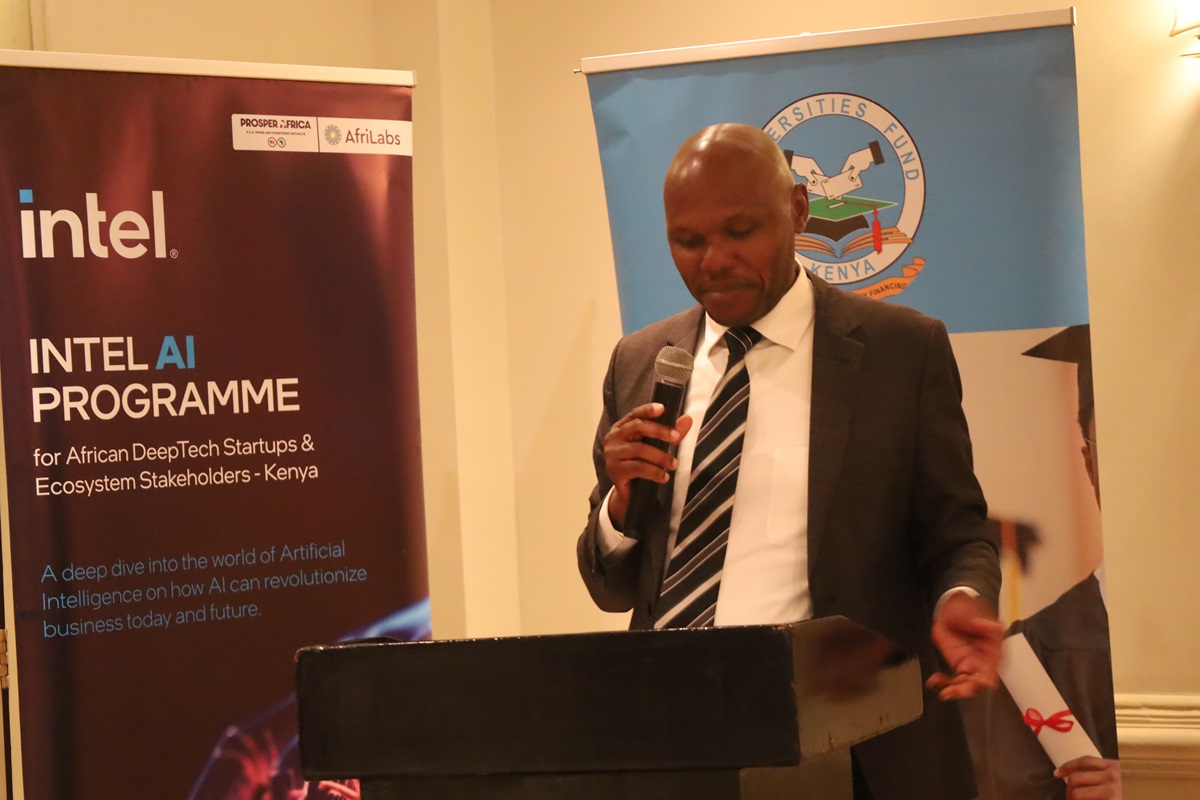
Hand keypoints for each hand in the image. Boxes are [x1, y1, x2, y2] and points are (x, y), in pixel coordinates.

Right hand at [603, 402, 692, 527]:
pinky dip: (654, 472)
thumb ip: (670, 433)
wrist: (628, 493)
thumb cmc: (640, 464)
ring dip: (660, 457)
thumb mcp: (655, 447)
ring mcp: (612, 454)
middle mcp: (613, 438)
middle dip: (659, 431)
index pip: (635, 414)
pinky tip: (664, 477)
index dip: (648, 410)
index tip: (663, 408)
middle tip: (677, 438)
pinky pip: (638, 468)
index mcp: (621, 428)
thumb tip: (687, 419)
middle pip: (637, 427)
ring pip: (640, 449)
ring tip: (674, 464)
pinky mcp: (615, 470)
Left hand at [925, 590, 1001, 699]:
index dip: (988, 677)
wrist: (951, 608)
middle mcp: (985, 662)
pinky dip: (943, 683)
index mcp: (995, 650)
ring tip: (943, 692)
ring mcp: (971, 665)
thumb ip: (982, 623)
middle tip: (953, 692)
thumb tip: (994, 628)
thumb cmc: (967, 609)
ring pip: (966, 684)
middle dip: (967, 689)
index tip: (982, 683)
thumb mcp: (974, 613)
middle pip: (979, 681)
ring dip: (954, 690)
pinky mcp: (958, 665)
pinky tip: (934, 682)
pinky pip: (952, 680)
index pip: (994, 668)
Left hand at [1055, 756, 1120, 799]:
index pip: (1085, 761)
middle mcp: (1112, 776)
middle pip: (1075, 778)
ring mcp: (1112, 791)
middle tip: (1070, 798)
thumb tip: (1074, 778)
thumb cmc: (1129, 792)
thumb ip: (1101, 775)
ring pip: (1077, 794)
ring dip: (1072, 799)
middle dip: (1069, 791)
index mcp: (1113, 766)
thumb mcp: (1119, 779)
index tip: (1057, 773)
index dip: (1068, 766)